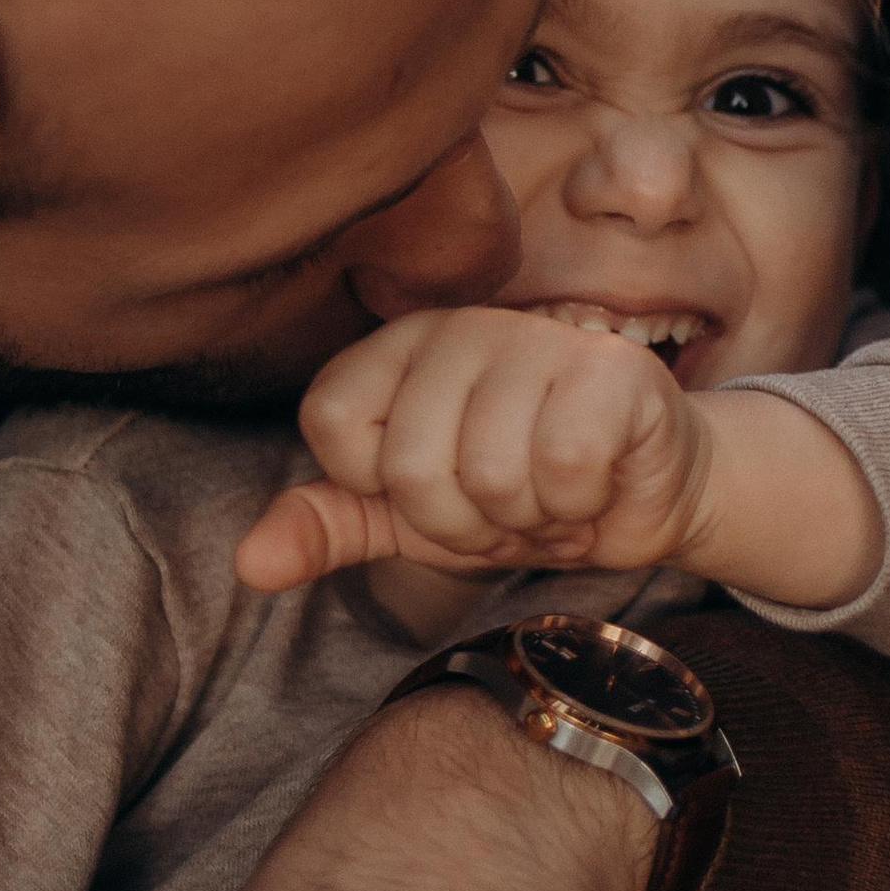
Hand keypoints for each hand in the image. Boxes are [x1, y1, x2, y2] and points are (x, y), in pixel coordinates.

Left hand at [236, 308, 713, 591]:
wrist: (640, 498)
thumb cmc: (520, 493)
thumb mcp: (408, 518)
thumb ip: (327, 524)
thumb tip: (249, 564)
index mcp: (400, 346)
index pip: (330, 420)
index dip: (382, 489)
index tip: (434, 489)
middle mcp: (463, 326)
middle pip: (410, 466)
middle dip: (463, 525)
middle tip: (505, 508)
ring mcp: (541, 339)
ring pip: (491, 475)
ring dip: (528, 520)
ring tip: (550, 498)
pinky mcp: (614, 369)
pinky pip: (565, 469)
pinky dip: (581, 506)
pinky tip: (595, 486)